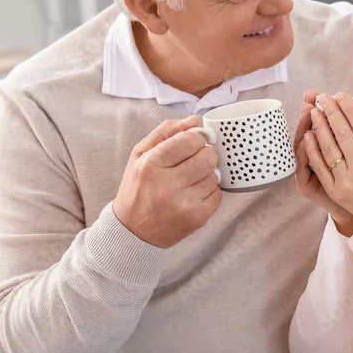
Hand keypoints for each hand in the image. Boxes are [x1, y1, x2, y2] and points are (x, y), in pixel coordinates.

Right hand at [113, 116, 221, 247]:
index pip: (189, 140)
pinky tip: (193, 194)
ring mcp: (184, 204)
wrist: (134, 232)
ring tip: (189, 180)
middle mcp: (167, 186)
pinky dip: (209, 191)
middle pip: (207, 156)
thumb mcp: (140, 155)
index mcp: (150, 165)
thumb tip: (196, 120)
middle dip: (204, 154)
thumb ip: (167, 132)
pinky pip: (218, 194)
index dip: (196, 138)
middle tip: (193, 160)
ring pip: (214, 175)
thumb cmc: (138, 188)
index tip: (192, 142)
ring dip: (206, 174)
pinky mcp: (198, 218)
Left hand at [301, 92, 352, 225]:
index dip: (349, 109)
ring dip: (319, 127)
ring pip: (329, 149)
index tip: (341, 95)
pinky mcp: (336, 191)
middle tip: (323, 97)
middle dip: (331, 112)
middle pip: (343, 135)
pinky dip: (313, 150)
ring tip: (314, 111)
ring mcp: (347, 181)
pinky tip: (309, 135)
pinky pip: (321, 167)